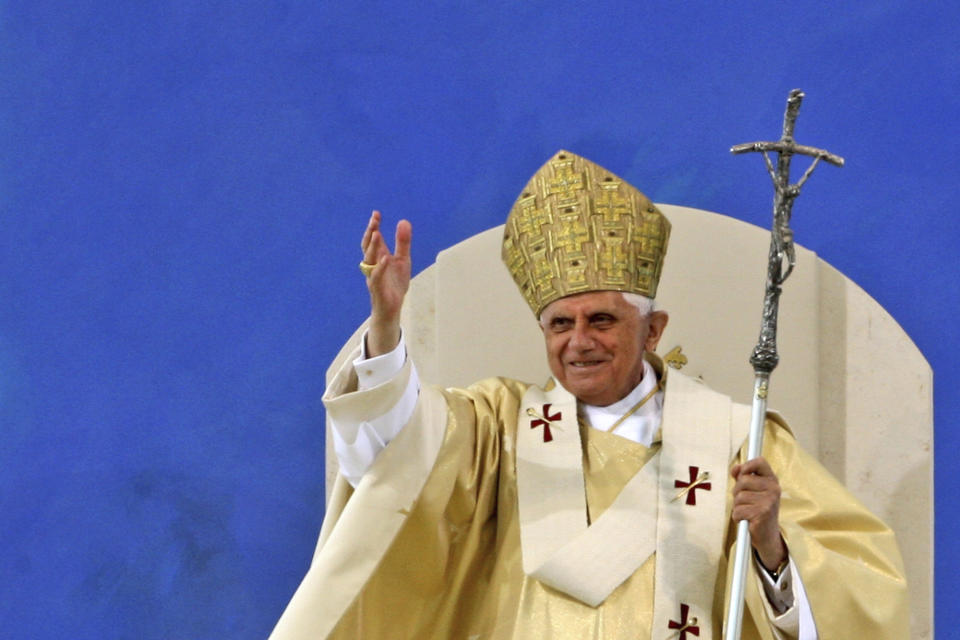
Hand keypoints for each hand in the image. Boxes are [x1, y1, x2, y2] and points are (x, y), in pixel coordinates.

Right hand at [361, 210, 411, 356]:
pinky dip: (380, 267)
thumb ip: (403, 242)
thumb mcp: (403, 260)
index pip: (373, 239)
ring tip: (376, 234)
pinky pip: (377, 277)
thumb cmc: (394, 284)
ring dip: (372, 247)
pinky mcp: (378, 289)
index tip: (376, 213)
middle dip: (370, 233)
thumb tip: (403, 221)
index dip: (374, 226)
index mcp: (378, 257)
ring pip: (369, 260)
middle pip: (368, 247)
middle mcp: (373, 265)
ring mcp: (374, 277)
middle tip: (374, 220)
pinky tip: (386, 258)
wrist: (391, 309)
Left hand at [731, 456, 786, 570]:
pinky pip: (737, 510)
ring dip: (737, 506)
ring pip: (738, 497)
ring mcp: (769, 501)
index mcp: (772, 480)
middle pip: (743, 480)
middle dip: (737, 492)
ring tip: (747, 511)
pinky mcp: (762, 514)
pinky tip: (747, 519)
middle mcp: (773, 489)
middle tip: (745, 501)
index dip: (747, 465)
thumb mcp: (753, 490)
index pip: (760, 462)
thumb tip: (735, 468)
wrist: (768, 534)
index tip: (741, 474)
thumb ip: (743, 477)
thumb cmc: (758, 509)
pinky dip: (737, 516)